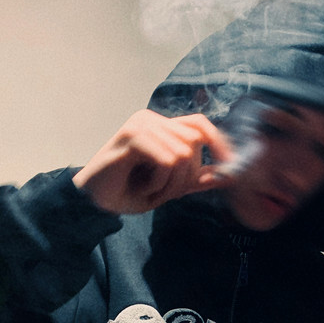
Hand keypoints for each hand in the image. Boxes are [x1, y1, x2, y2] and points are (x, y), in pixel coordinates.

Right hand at [72, 109, 234, 213]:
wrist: (93, 203)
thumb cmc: (128, 192)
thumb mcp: (169, 187)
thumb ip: (195, 179)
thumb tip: (229, 174)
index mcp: (160, 126)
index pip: (200, 125)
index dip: (219, 144)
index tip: (230, 168)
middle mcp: (151, 119)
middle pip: (195, 142)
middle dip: (186, 177)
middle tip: (164, 192)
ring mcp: (140, 125)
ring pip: (182, 155)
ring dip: (170, 184)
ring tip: (150, 191)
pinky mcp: (132, 136)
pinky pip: (167, 161)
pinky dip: (159, 183)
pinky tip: (142, 188)